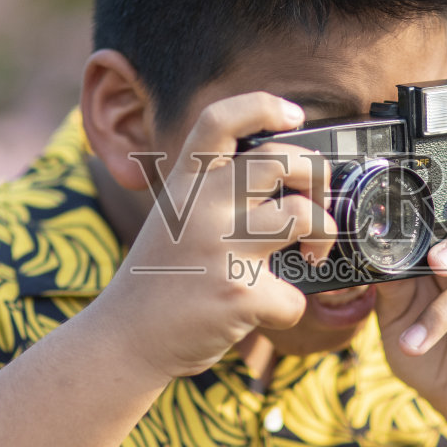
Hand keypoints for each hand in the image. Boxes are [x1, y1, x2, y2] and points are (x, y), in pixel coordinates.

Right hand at [97, 92, 335, 379]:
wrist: (124, 340)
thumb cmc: (160, 279)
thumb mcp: (174, 217)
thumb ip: (214, 193)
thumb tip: (286, 178)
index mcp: (185, 184)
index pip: (220, 121)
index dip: (263, 107)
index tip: (294, 116)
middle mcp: (201, 207)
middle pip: (282, 161)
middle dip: (318, 178)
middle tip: (317, 203)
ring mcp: (219, 248)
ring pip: (303, 216)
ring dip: (323, 236)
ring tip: (311, 253)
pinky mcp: (237, 293)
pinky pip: (295, 294)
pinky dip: (290, 306)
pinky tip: (267, 310)